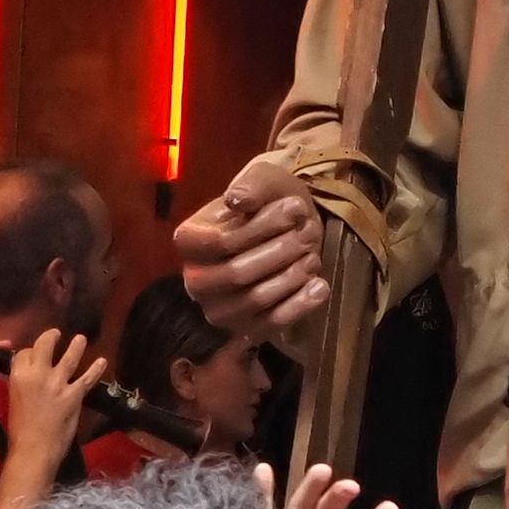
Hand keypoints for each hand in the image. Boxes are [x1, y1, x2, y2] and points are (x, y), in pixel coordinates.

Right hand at [0, 331, 101, 485]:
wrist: (33, 450)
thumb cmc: (19, 430)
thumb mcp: (15, 399)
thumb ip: (24, 384)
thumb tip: (32, 377)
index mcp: (19, 376)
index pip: (25, 353)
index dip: (31, 352)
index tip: (35, 355)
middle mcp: (38, 374)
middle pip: (45, 345)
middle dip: (51, 337)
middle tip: (57, 334)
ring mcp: (57, 383)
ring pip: (69, 357)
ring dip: (77, 346)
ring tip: (81, 338)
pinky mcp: (74, 395)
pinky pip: (87, 378)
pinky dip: (96, 369)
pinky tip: (102, 361)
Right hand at [178, 158, 335, 338]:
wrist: (291, 229)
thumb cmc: (269, 203)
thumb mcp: (265, 180)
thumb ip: (252, 184)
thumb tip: (236, 199)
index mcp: (190, 240)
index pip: (219, 242)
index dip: (260, 227)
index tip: (295, 207)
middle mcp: (195, 280)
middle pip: (236, 273)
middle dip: (280, 252)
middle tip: (309, 232)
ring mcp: (218, 309)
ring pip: (255, 300)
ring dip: (291, 276)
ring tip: (313, 254)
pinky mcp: (246, 329)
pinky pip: (271, 324)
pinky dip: (299, 305)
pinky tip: (319, 286)